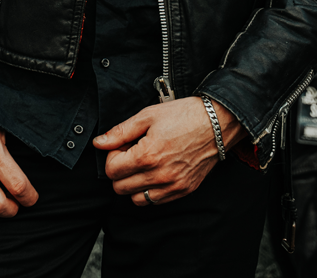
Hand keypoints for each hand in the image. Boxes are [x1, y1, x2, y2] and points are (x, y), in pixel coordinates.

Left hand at [95, 96, 241, 206]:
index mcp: (147, 155)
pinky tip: (156, 172)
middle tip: (132, 155)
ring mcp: (172, 185)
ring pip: (136, 199)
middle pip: (120, 188)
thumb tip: (99, 143)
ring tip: (144, 165)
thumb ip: (120, 132)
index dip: (112, 157)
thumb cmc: (184, 115)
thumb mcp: (148, 115)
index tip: (123, 147)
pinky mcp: (183, 190)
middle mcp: (159, 175)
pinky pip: (155, 201)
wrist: (217, 123)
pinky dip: (149, 191)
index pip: (111, 171)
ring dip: (133, 184)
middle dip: (120, 171)